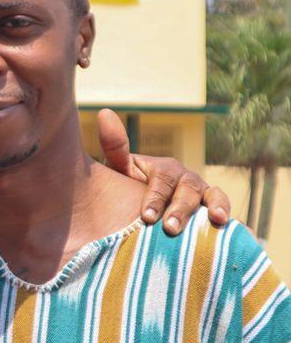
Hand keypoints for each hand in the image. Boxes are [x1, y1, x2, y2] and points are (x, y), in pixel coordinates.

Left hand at [96, 109, 230, 233]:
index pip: (162, 181)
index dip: (154, 198)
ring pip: (212, 197)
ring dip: (215, 207)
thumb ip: (115, 147)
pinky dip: (232, 220)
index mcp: (165, 169)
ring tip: (217, 219)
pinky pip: (225, 213)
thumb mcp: (119, 169)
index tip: (146, 217)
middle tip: (170, 228)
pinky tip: (236, 230)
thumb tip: (105, 112)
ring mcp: (203, 195)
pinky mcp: (213, 211)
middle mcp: (186, 179)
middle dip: (180, 209)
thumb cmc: (128, 188)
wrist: (140, 210)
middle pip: (188, 190)